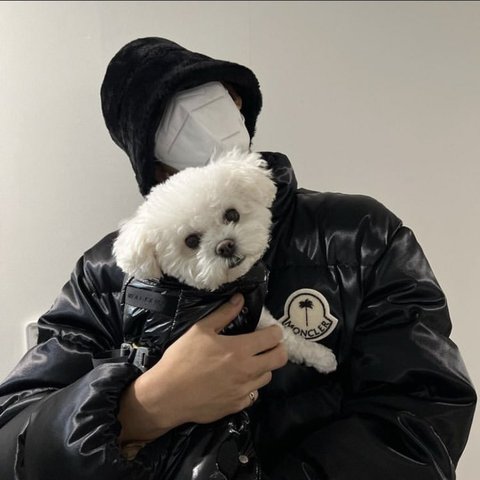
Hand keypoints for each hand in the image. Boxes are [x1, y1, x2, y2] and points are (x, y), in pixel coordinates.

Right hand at [117, 293, 286, 444]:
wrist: (167, 395)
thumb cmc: (182, 358)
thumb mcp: (201, 330)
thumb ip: (224, 314)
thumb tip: (240, 299)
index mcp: (240, 349)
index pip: (273, 338)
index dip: (275, 331)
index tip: (270, 330)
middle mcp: (247, 371)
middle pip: (279, 359)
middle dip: (278, 348)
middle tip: (267, 345)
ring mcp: (244, 391)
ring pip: (267, 376)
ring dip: (263, 367)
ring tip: (250, 362)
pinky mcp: (237, 406)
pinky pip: (253, 394)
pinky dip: (250, 385)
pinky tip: (237, 380)